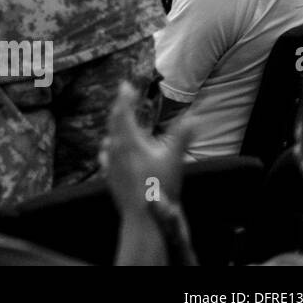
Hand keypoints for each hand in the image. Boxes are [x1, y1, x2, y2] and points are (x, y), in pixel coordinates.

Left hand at [100, 81, 192, 216]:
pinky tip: (110, 147)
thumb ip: (183, 137)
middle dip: (120, 107)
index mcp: (129, 141)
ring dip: (115, 126)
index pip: (123, 112)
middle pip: (114, 122)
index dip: (125, 98)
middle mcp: (115, 148)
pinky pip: (107, 154)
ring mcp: (110, 163)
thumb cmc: (158, 187)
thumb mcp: (174, 160)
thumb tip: (195, 119)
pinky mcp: (109, 175)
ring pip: (109, 137)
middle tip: (124, 96)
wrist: (142, 216)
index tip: (126, 85)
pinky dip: (111, 145)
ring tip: (119, 119)